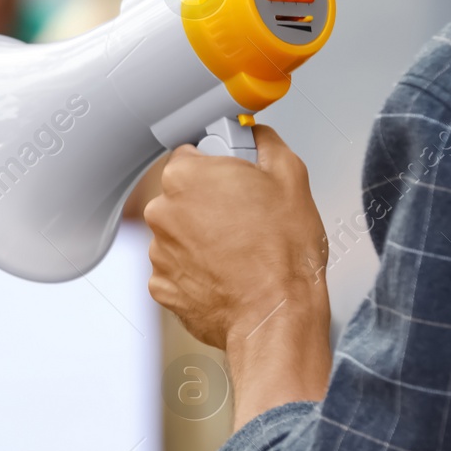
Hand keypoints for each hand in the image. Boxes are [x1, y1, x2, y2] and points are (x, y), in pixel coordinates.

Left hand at [144, 127, 332, 423]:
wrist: (276, 317)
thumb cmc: (284, 254)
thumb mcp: (292, 177)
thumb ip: (265, 143)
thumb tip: (255, 133)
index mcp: (185, 176)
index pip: (192, 154)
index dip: (219, 166)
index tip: (237, 179)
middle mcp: (162, 211)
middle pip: (183, 195)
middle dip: (210, 203)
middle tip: (247, 219)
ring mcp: (158, 252)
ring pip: (180, 233)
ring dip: (203, 238)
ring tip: (242, 252)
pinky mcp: (162, 287)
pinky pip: (178, 268)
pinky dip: (198, 271)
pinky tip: (227, 275)